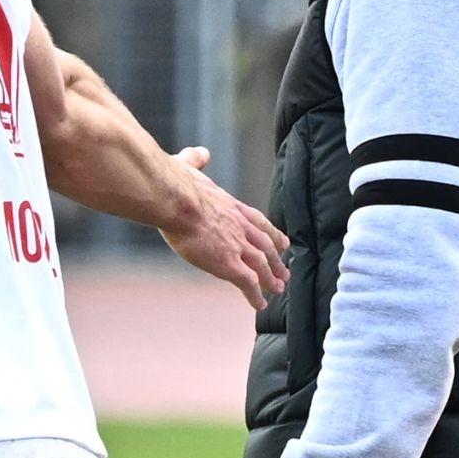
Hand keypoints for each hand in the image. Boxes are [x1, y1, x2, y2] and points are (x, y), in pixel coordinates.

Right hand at [162, 147, 290, 309]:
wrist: (174, 199)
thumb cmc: (176, 182)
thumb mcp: (189, 166)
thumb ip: (196, 159)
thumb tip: (200, 152)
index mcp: (231, 206)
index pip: (258, 221)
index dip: (273, 234)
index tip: (283, 243)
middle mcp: (240, 226)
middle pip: (264, 246)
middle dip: (276, 260)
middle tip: (285, 273)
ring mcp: (236, 246)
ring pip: (261, 266)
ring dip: (270, 279)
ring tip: (277, 290)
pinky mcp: (228, 264)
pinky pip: (248, 283)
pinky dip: (256, 295)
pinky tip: (259, 305)